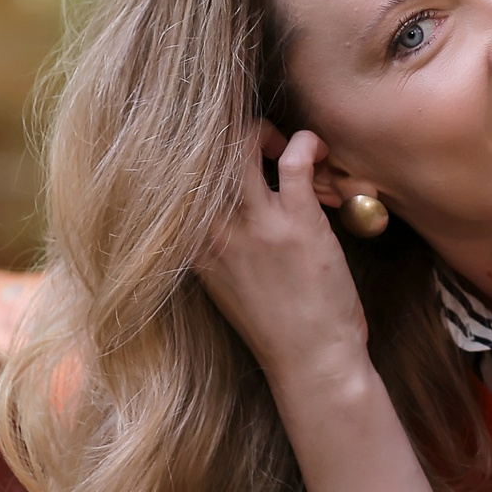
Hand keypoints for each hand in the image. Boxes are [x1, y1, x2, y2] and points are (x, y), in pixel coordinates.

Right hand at [197, 123, 368, 393]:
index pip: (174, 175)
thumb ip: (216, 243)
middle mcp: (215, 228)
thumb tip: (222, 206)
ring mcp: (256, 224)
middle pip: (202, 149)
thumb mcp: (223, 282)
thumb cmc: (273, 326)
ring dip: (264, 132)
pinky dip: (307, 142)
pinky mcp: (298, 223)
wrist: (310, 361)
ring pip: (244, 144)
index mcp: (193, 243)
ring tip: (284, 148)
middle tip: (260, 147)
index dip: (193, 147)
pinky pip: (296, 159)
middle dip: (228, 131)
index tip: (220, 150)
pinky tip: (317, 150)